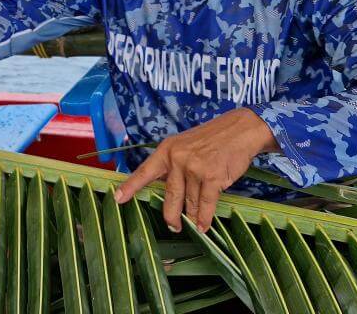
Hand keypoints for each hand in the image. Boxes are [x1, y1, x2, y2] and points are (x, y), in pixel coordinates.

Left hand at [113, 108, 277, 232]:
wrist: (239, 130)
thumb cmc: (211, 139)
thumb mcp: (183, 145)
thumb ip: (172, 165)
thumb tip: (165, 191)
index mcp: (166, 150)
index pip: (144, 171)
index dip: (130, 186)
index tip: (117, 198)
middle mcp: (177, 159)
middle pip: (169, 195)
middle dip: (171, 215)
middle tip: (173, 226)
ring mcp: (195, 168)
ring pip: (189, 202)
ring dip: (192, 217)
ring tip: (193, 226)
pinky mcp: (212, 177)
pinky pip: (205, 204)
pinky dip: (205, 218)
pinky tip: (204, 226)